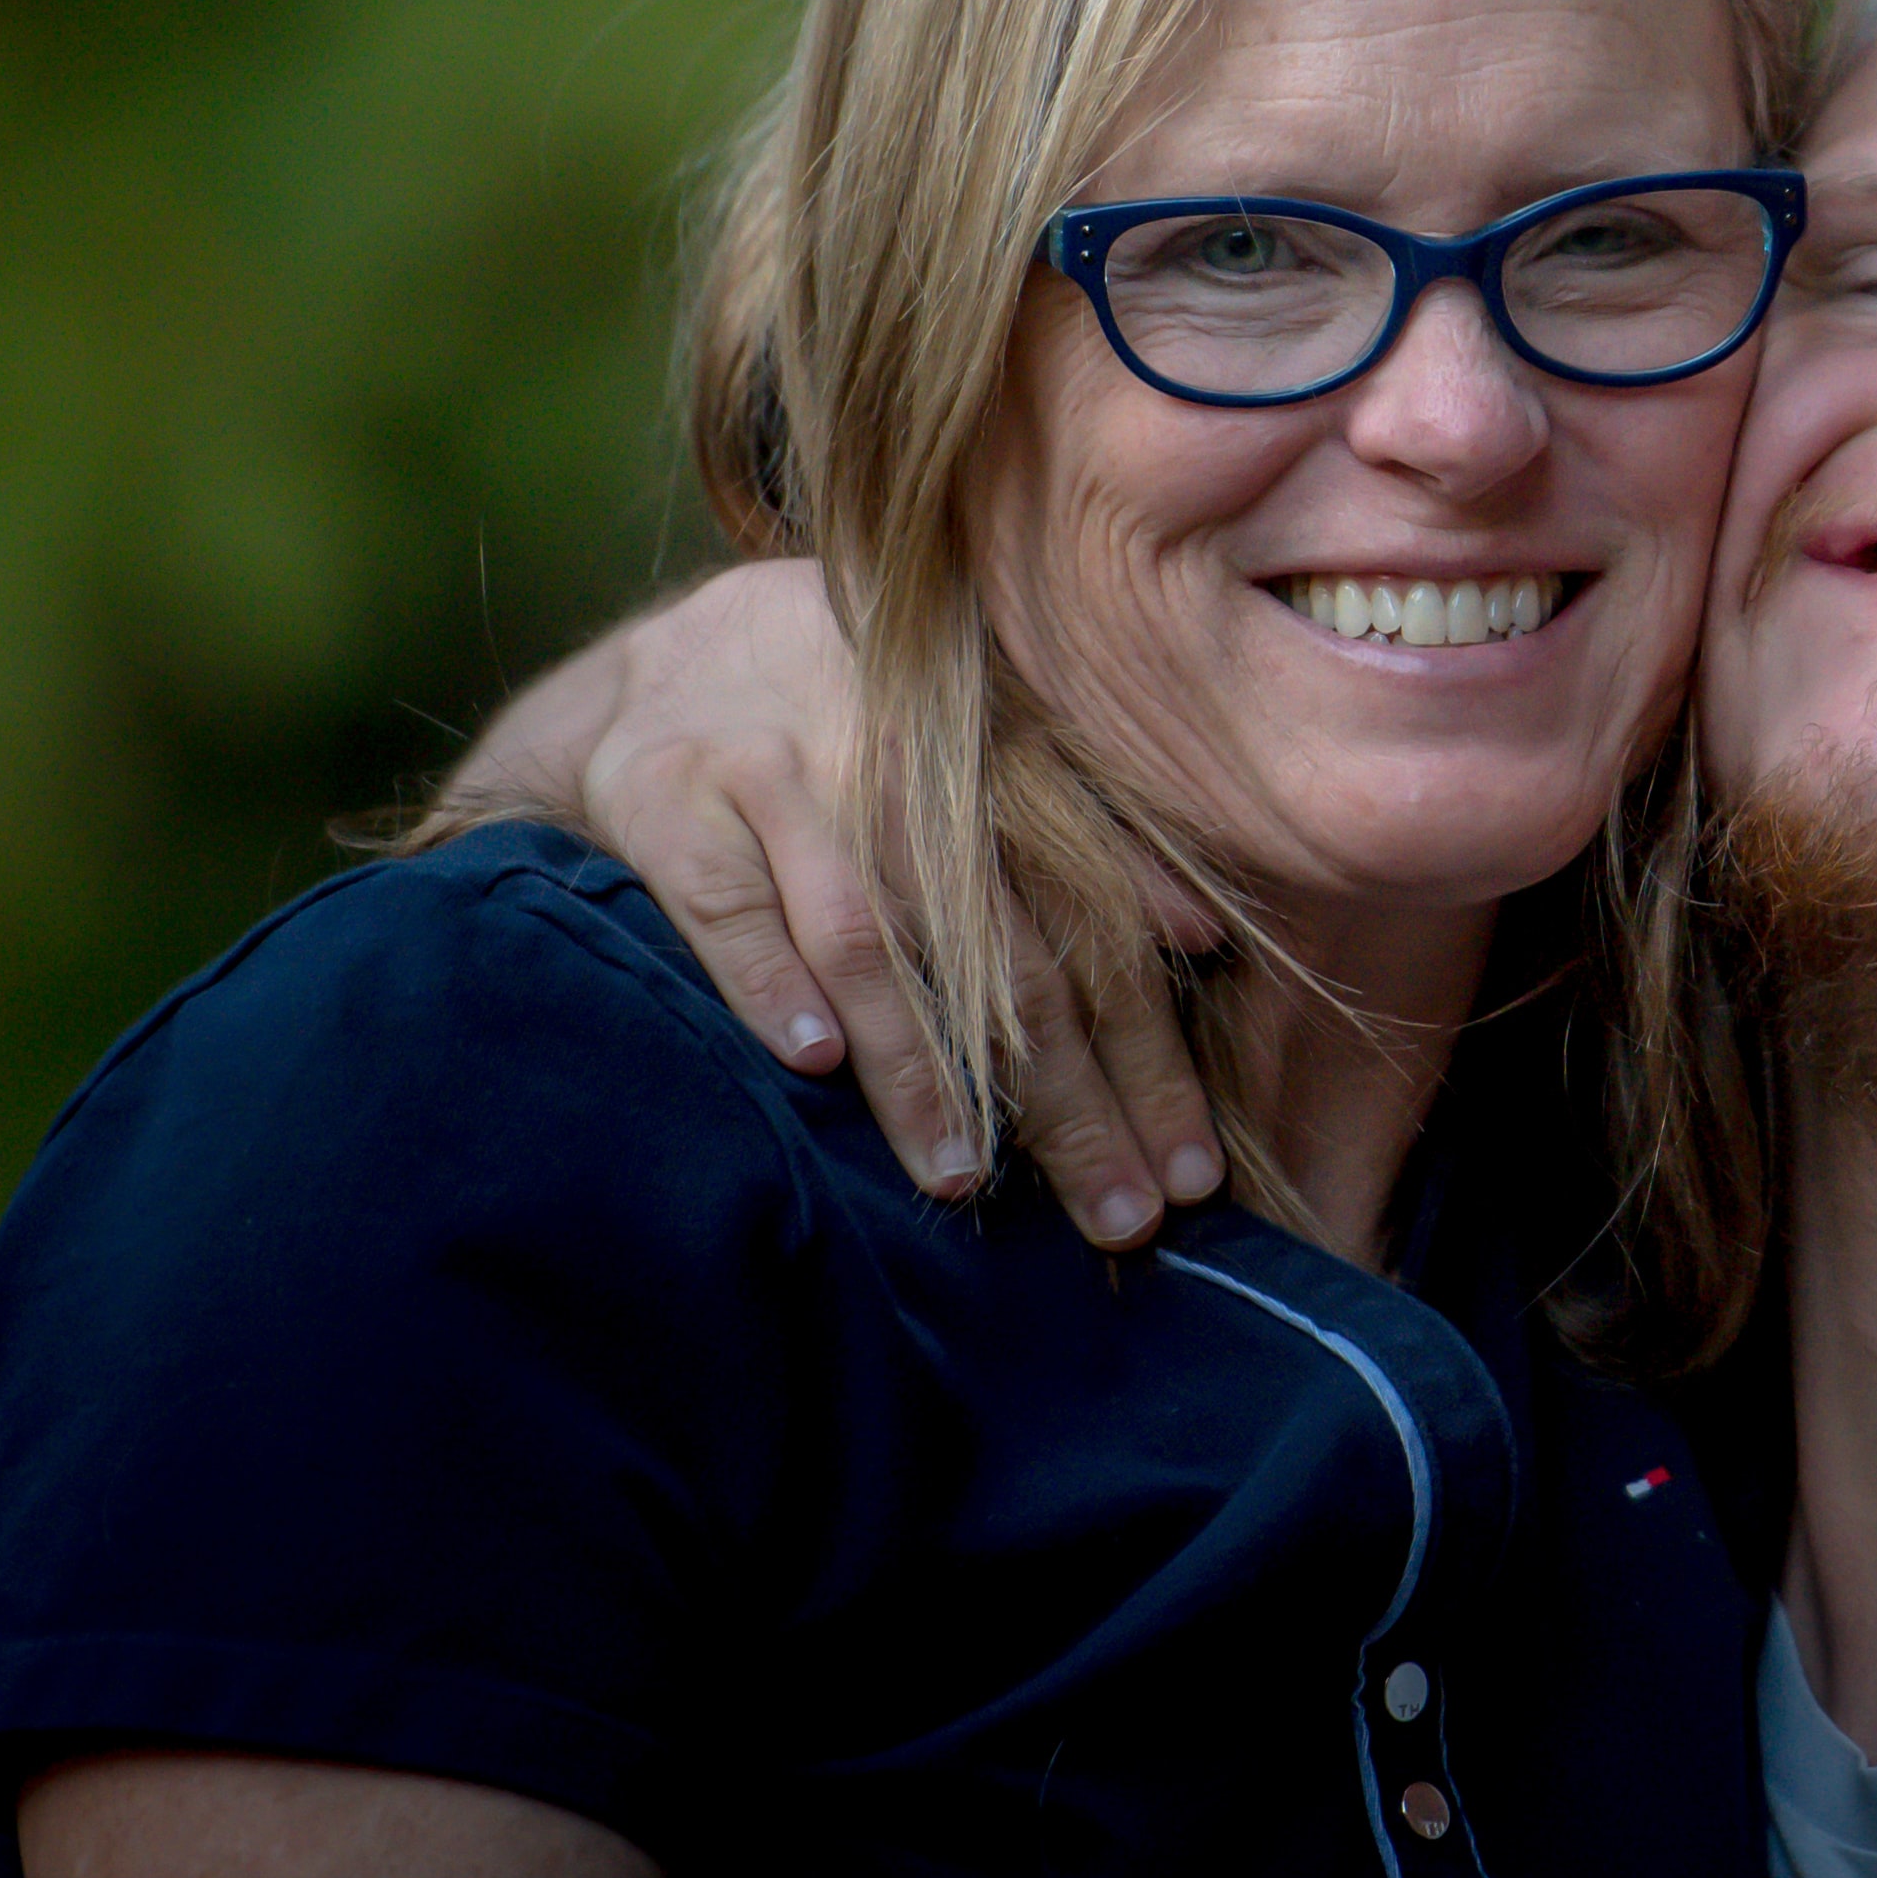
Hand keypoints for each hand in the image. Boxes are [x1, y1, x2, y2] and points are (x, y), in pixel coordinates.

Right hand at [537, 564, 1220, 1243]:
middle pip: (1003, 955)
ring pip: (867, 939)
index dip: (1149, 1054)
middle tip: (1116, 1215)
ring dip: (917, 1065)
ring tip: (962, 1177)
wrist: (671, 662)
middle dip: (1066, 1099)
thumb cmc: (860, 728)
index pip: (1097, 930)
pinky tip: (812, 1066)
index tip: (1189, 1170)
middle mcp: (901, 765)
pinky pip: (730, 907)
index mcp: (998, 760)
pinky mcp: (673, 802)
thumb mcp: (983, 756)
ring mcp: (783, 778)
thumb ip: (1093, 839)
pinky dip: (770, 985)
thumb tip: (1205, 935)